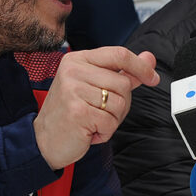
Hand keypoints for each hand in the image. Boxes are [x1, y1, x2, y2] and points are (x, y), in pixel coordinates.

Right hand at [33, 47, 158, 169]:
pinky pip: (110, 122)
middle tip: (101, 112)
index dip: (140, 67)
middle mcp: (73, 71)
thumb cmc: (70, 113)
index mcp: (78, 59)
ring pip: (120, 103)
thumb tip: (149, 58)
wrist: (43, 141)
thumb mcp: (95, 87)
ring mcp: (73, 90)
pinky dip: (105, 132)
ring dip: (112, 119)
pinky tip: (89, 131)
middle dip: (121, 104)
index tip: (152, 78)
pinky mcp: (77, 112)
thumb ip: (123, 72)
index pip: (119, 54)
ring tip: (93, 121)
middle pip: (123, 83)